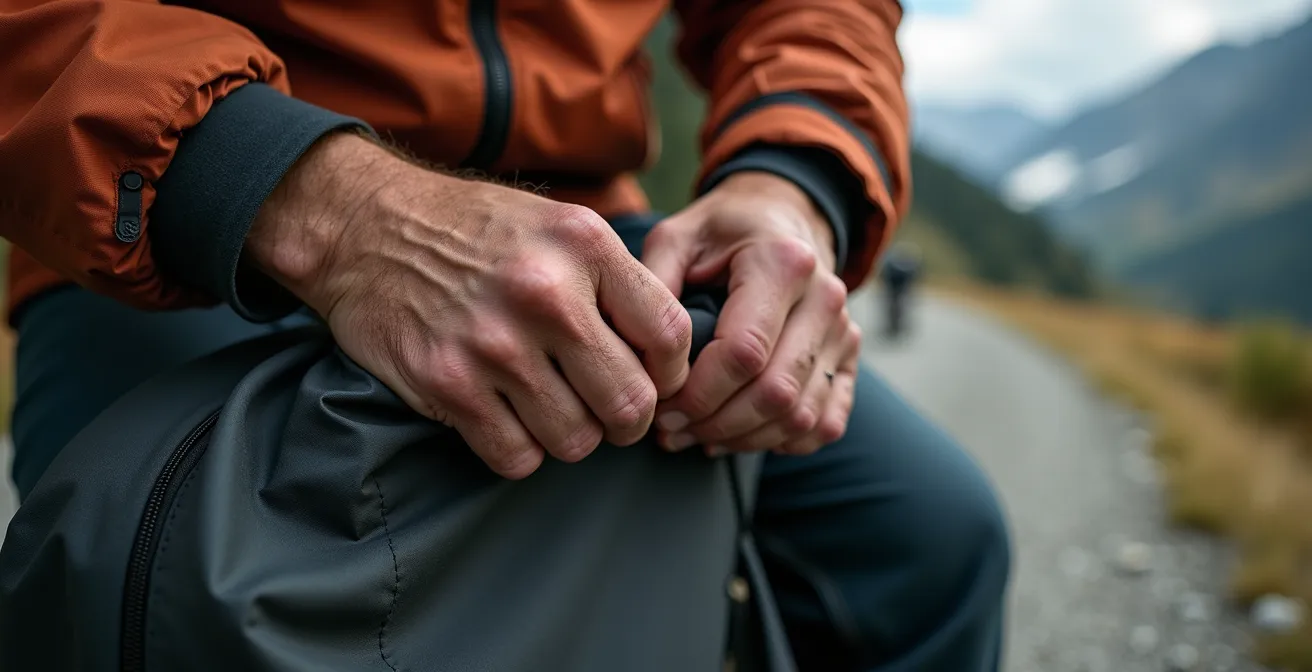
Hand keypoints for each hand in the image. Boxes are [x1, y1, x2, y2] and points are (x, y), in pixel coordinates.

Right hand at [245, 133, 691, 477]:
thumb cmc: (475, 232)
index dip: (672, 373)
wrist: (365, 228)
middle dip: (628, 420)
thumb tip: (673, 355)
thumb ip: (616, 280)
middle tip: (609, 411)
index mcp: (583, 246)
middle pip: (631, 402)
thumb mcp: (557, 225)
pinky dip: (521, 450)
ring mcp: (494, 344)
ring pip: (577, 440)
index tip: (654, 379)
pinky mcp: (449, 385)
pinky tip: (509, 417)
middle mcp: (545, 293)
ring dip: (572, 435)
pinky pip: (517, 457)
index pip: (669, 336)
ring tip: (552, 406)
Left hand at [642, 172, 861, 455]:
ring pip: (800, 417)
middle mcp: (825, 299)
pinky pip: (824, 424)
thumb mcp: (677, 238)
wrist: (782, 218)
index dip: (698, 394)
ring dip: (743, 440)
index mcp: (782, 264)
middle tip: (672, 431)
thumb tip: (635, 348)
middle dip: (716, 424)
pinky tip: (737, 434)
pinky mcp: (848, 359)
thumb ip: (653, 285)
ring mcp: (843, 332)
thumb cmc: (722, 233)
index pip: (744, 353)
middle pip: (776, 393)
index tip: (661, 408)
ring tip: (696, 435)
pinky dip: (780, 442)